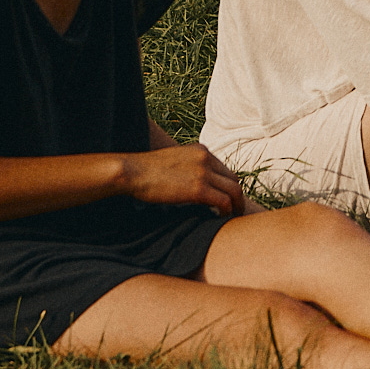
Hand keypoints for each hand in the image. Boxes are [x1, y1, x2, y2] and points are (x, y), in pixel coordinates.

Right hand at [120, 143, 247, 214]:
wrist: (133, 171)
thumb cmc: (147, 171)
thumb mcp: (173, 161)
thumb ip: (188, 167)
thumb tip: (193, 182)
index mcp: (201, 150)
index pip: (224, 169)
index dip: (227, 184)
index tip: (226, 197)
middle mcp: (206, 158)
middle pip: (233, 179)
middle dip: (236, 195)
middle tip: (235, 209)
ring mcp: (203, 173)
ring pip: (233, 190)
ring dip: (236, 205)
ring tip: (233, 216)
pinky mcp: (198, 189)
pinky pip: (224, 201)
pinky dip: (227, 211)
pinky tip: (220, 218)